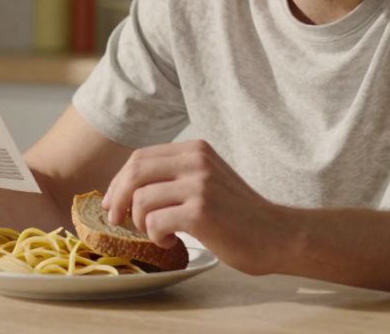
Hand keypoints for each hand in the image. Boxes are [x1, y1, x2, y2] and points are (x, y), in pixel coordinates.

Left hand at [102, 139, 285, 274]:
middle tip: (117, 220)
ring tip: (161, 233)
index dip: (119, 181)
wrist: (277, 235)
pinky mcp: (200, 212)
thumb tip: (126, 187)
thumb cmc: (239, 214)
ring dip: (142, 223)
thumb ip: (176, 175)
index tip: (112, 202)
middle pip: (134, 172)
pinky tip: (173, 241)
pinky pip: (155, 223)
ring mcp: (198, 185)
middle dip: (118, 198)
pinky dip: (156, 236)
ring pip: (141, 200)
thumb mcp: (208, 179)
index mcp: (195, 149)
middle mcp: (196, 160)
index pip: (140, 157)